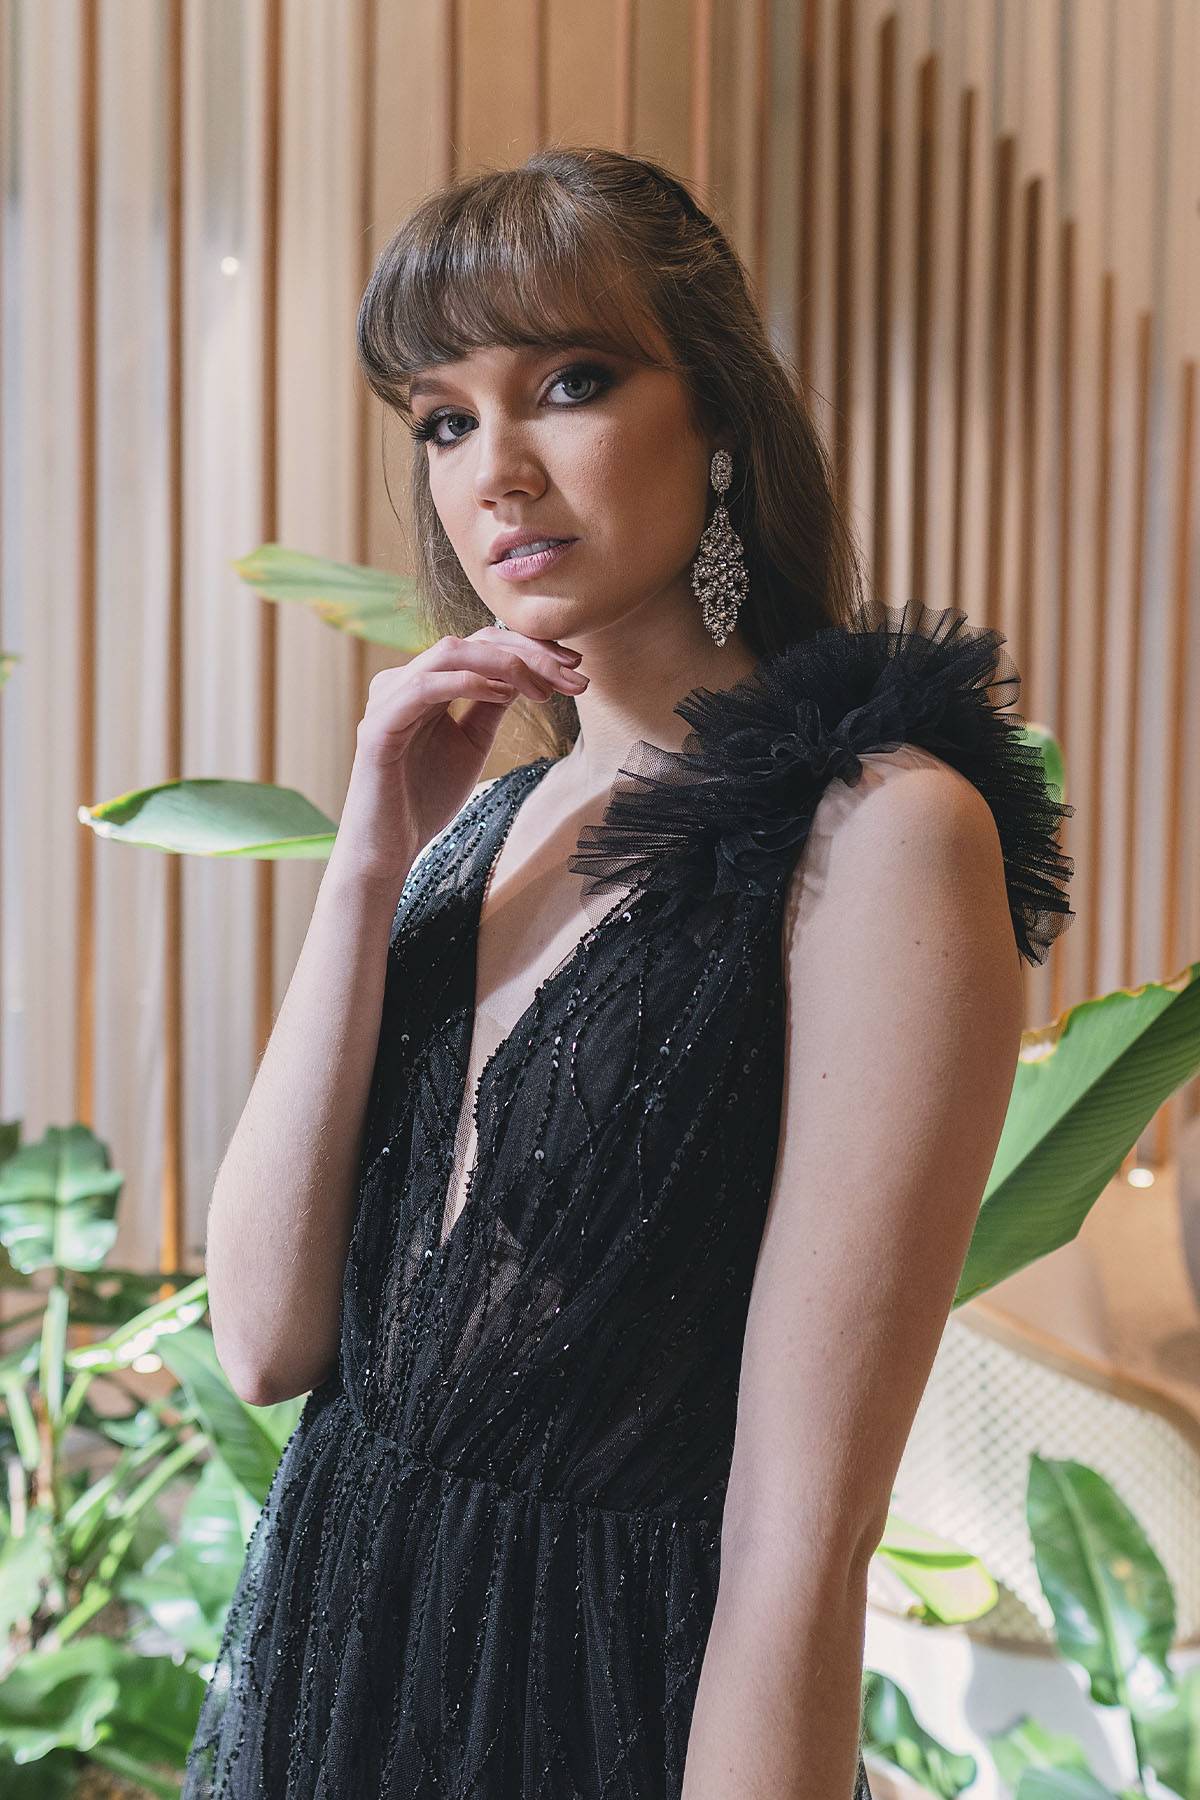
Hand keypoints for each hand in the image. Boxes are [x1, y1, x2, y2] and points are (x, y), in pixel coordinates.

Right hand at [330, 626, 588, 886]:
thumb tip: (527, 672)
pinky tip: (503, 694)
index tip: (574, 664)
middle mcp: (404, 680)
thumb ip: (491, 705)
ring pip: (450, 653)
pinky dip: (468, 683)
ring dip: (506, 664)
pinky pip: (425, 687)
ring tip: (545, 688)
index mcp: (425, 682)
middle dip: (528, 652)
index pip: (481, 644)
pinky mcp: (379, 726)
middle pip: (472, 641)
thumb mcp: (472, 743)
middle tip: (572, 671)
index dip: (530, 648)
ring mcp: (388, 699)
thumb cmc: (426, 798)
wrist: (389, 848)